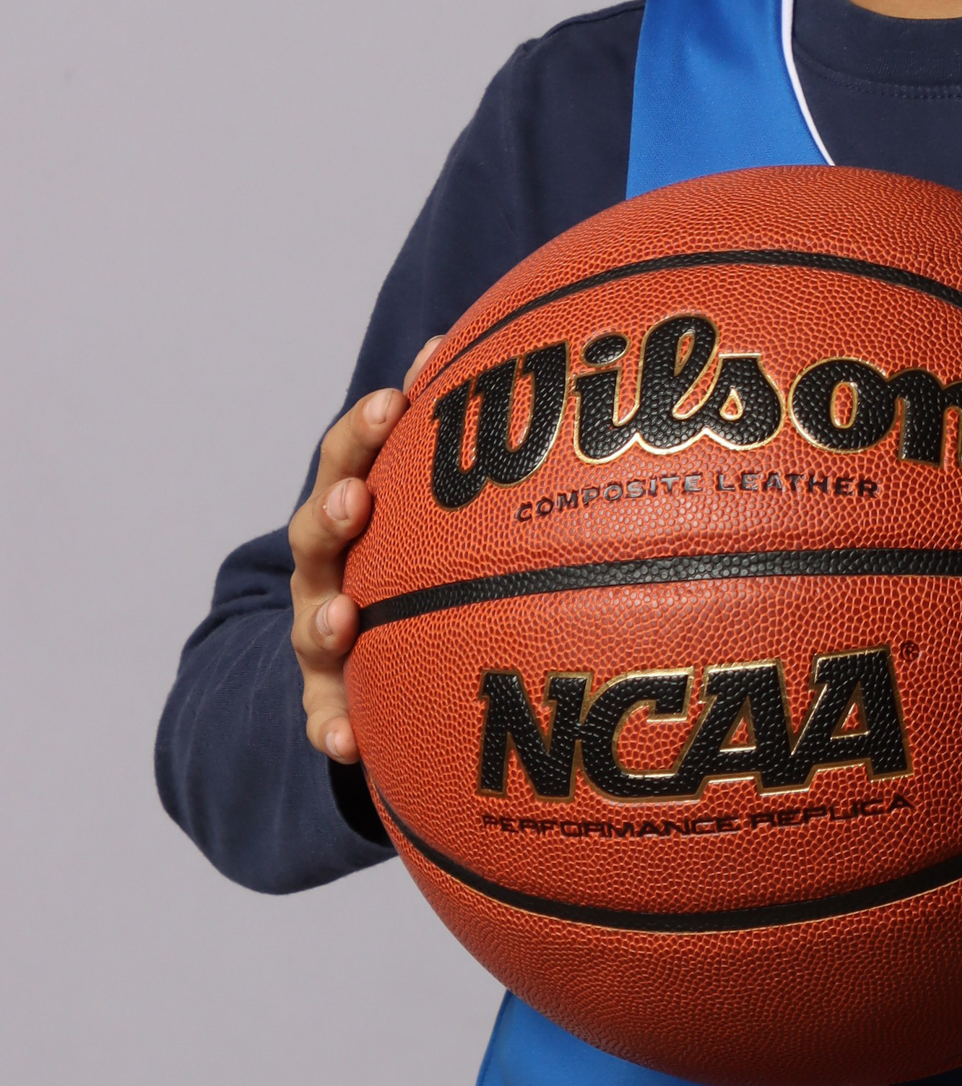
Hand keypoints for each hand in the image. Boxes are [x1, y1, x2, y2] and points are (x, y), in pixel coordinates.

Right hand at [288, 338, 438, 764]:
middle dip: (333, 510)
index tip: (396, 403)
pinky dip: (333, 728)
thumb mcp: (427, 501)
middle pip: (317, 531)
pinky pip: (326, 716)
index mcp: (352, 506)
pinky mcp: (329, 697)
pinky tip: (349, 745)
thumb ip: (461, 438)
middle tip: (355, 498)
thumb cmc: (409, 550)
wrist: (360, 644)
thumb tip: (523, 340)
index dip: (367, 428)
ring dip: (327, 620)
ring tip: (345, 621)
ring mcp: (321, 631)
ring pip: (314, 624)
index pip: (350, 454)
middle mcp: (327, 566)